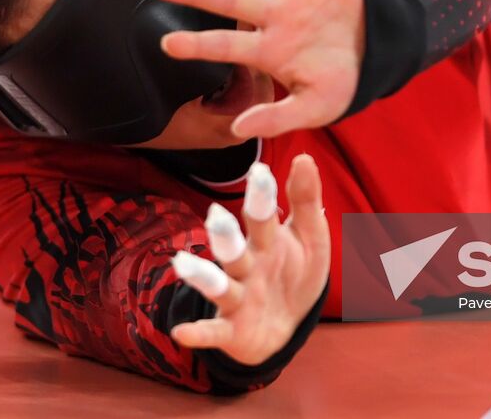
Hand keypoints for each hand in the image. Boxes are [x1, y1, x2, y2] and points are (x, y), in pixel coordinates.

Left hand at [151, 0, 364, 138]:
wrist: (381, 53)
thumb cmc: (343, 82)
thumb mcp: (316, 108)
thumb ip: (277, 117)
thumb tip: (237, 129)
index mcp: (271, 50)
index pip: (226, 46)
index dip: (197, 45)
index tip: (164, 44)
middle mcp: (277, 16)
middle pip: (227, 0)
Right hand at [170, 155, 330, 364]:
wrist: (284, 324)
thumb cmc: (294, 272)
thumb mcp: (311, 238)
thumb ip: (306, 201)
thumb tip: (304, 156)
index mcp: (266, 242)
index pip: (263, 216)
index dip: (262, 196)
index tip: (260, 171)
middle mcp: (246, 266)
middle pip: (235, 249)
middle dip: (226, 234)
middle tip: (217, 215)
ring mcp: (236, 297)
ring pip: (219, 286)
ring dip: (202, 277)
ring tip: (181, 264)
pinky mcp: (230, 330)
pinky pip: (213, 332)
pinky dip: (198, 334)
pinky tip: (180, 332)